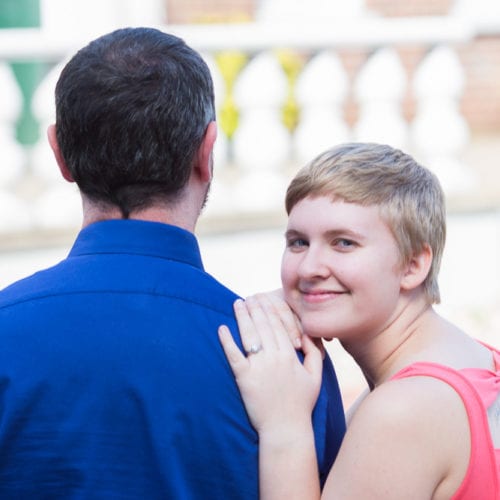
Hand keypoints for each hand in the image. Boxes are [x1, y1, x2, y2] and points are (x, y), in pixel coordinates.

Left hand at [218, 295, 322, 433]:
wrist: (286, 429)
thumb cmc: (301, 403)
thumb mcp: (316, 376)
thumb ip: (315, 352)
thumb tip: (309, 333)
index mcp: (291, 355)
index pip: (278, 325)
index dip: (269, 309)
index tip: (263, 298)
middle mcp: (274, 358)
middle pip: (262, 326)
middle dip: (255, 308)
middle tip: (248, 296)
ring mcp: (258, 368)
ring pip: (249, 336)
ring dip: (242, 317)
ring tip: (236, 304)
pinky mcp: (244, 379)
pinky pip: (234, 356)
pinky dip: (227, 341)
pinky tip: (222, 328)